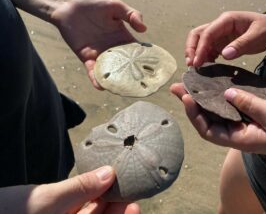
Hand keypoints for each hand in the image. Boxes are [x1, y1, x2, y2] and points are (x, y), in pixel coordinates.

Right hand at [0, 166, 139, 213]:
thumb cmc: (10, 212)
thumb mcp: (46, 201)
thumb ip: (79, 188)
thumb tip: (108, 174)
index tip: (134, 202)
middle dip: (114, 205)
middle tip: (130, 186)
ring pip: (89, 212)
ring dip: (103, 198)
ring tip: (117, 181)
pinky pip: (78, 206)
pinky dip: (88, 195)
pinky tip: (97, 183)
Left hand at [50, 0, 146, 87]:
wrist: (68, 6)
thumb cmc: (93, 3)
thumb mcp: (115, 6)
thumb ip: (131, 14)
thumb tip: (144, 28)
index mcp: (122, 36)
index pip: (136, 49)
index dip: (144, 58)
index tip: (153, 67)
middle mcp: (113, 47)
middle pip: (125, 64)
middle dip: (132, 73)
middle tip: (141, 84)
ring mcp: (100, 53)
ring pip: (110, 70)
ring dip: (115, 80)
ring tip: (122, 90)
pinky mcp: (86, 57)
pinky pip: (92, 70)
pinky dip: (96, 78)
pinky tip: (101, 86)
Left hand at [171, 83, 265, 154]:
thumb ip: (249, 104)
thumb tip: (226, 94)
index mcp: (241, 139)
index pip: (208, 131)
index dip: (194, 116)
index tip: (186, 98)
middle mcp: (236, 132)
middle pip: (206, 119)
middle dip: (190, 104)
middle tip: (178, 86)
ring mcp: (241, 122)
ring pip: (214, 111)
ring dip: (200, 98)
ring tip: (188, 82)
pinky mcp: (246, 113)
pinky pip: (226, 105)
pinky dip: (216, 95)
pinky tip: (211, 84)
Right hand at [185, 11, 265, 66]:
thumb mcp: (257, 36)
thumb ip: (241, 45)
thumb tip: (224, 55)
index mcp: (226, 20)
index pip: (207, 33)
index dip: (200, 48)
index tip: (197, 62)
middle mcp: (218, 25)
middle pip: (197, 35)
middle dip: (191, 49)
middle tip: (191, 64)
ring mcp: (218, 34)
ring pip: (199, 41)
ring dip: (195, 53)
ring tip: (195, 68)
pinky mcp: (220, 42)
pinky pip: (207, 49)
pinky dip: (204, 57)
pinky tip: (205, 67)